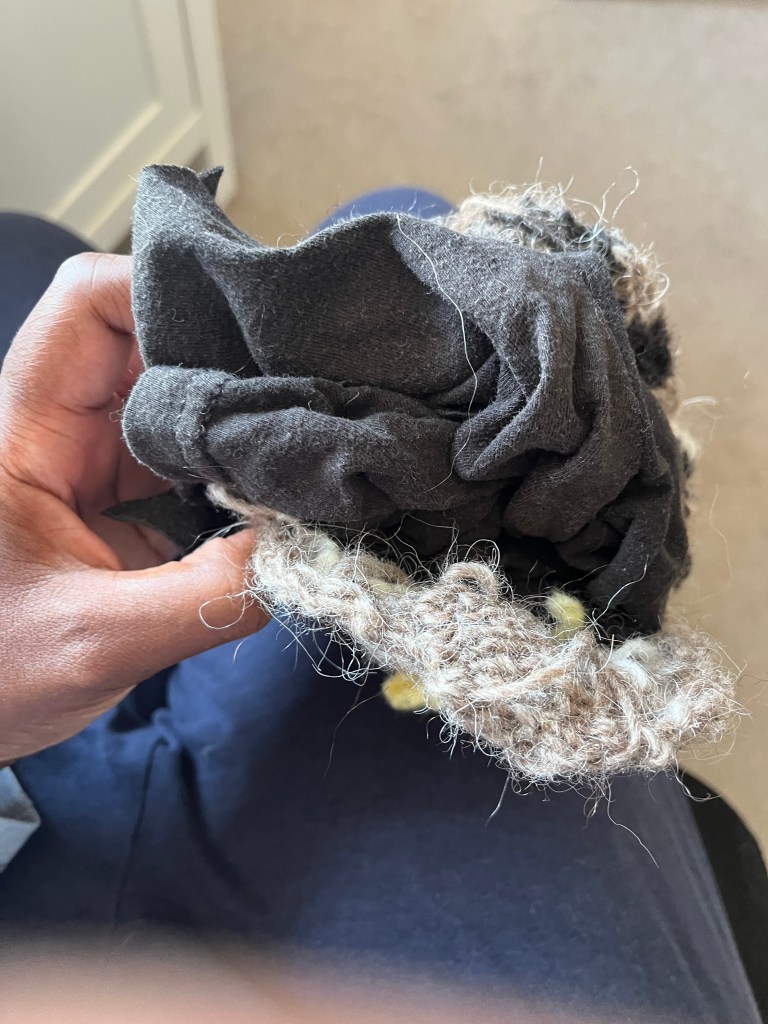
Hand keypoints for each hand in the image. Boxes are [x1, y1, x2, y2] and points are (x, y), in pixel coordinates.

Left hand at [0, 253, 267, 763]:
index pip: (90, 302)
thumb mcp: (95, 644)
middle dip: (229, 359)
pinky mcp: (118, 504)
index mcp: (26, 432)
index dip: (165, 287)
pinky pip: (185, 461)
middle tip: (308, 389)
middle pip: (151, 343)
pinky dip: (232, 473)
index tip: (249, 323)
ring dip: (236, 420)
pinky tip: (275, 493)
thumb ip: (206, 600)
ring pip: (176, 402)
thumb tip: (305, 552)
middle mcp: (61, 430)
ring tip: (302, 440)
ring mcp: (93, 466)